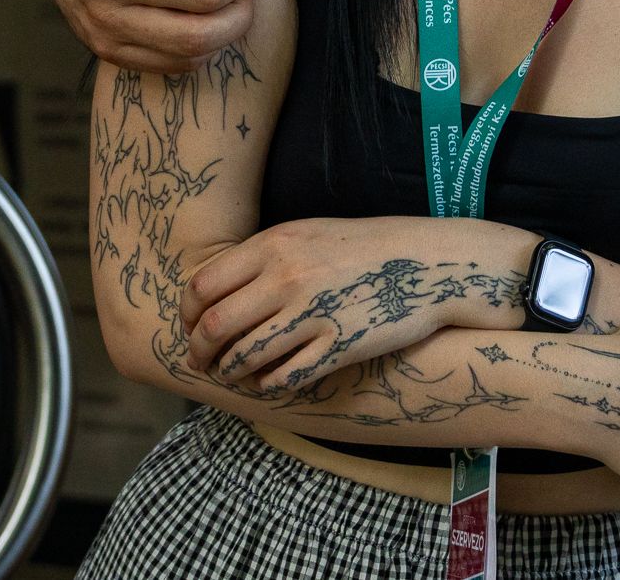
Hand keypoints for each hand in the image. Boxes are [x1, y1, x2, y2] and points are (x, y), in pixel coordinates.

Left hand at [182, 217, 527, 391]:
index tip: (192, 329)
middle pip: (213, 328)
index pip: (201, 287)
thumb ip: (264, 257)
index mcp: (276, 244)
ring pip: (243, 358)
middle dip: (200, 354)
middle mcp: (288, 277)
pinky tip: (272, 379)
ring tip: (236, 374)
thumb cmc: (369, 247)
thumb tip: (213, 291)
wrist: (432, 262)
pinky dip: (268, 385)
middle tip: (205, 362)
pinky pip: (283, 377)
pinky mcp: (339, 345)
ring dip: (231, 373)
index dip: (187, 317)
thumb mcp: (311, 233)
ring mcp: (314, 312)